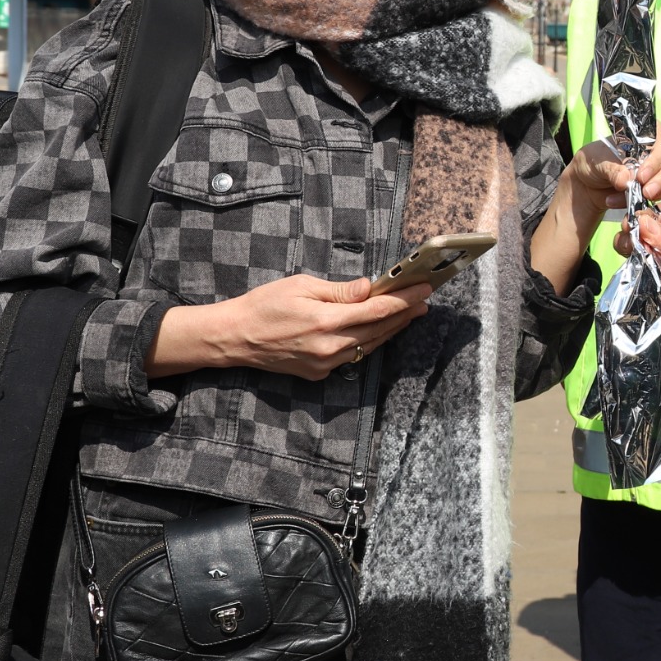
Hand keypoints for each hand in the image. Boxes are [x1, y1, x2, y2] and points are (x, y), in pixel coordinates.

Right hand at [148, 274, 432, 381]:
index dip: (405, 299)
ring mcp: (325, 364)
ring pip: (370, 346)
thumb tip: (370, 288)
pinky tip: (379, 330)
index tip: (425, 288)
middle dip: (405, 314)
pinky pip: (353, 356)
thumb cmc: (265, 305)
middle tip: (424, 299)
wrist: (235, 338)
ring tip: (409, 313)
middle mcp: (330, 347)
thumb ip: (340, 291)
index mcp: (327, 321)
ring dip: (391, 329)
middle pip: (380, 330)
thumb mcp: (302, 286)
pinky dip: (369, 341)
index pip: (378, 311)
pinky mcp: (319, 373)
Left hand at [565, 134, 660, 226]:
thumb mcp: (597, 162)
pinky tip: (638, 204)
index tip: (641, 176)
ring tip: (641, 199)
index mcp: (646, 133)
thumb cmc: (594, 163)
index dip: (656, 159)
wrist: (589, 185)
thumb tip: (627, 180)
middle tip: (646, 192)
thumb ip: (612, 170)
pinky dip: (659, 200)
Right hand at [632, 209, 660, 326]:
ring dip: (633, 265)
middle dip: (628, 243)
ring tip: (640, 264)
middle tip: (634, 247)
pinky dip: (639, 290)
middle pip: (636, 244)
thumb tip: (641, 224)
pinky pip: (648, 293)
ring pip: (637, 268)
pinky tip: (640, 284)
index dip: (636, 223)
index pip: (647, 222)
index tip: (630, 227)